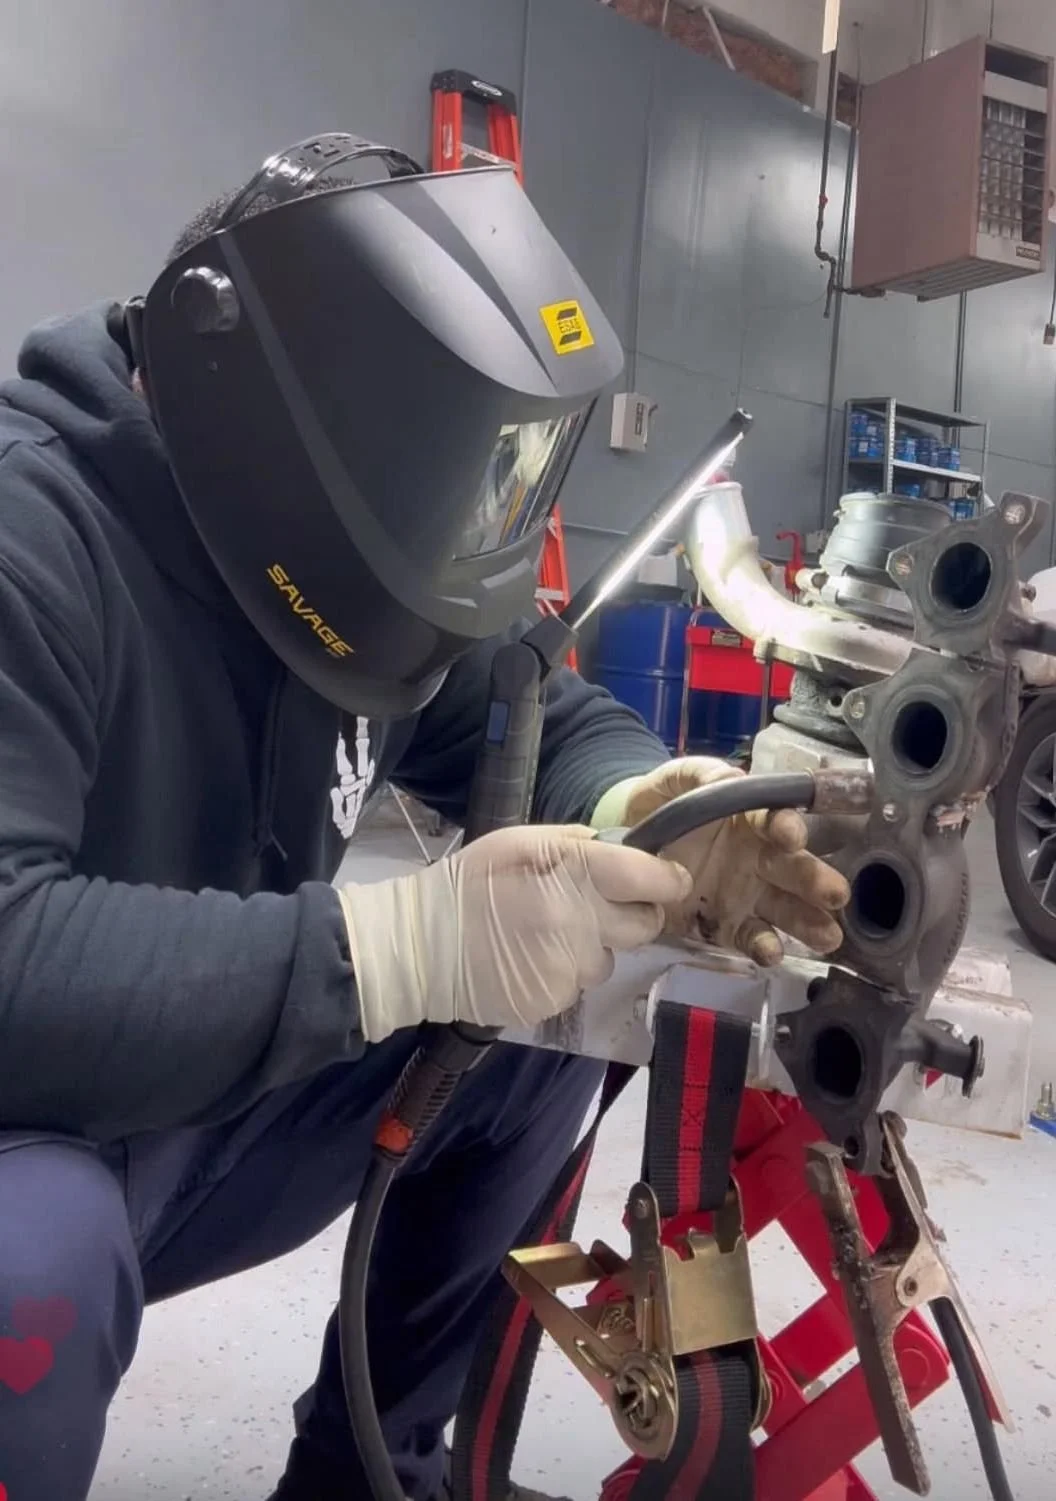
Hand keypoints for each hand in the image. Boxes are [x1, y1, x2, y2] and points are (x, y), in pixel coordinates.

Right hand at [338, 825, 691, 1041]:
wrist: (418, 949)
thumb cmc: (466, 886)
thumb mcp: (513, 843)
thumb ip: (570, 843)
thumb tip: (613, 849)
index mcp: (573, 878)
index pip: (650, 880)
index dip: (668, 879)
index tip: (669, 879)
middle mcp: (580, 927)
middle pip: (645, 925)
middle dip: (633, 914)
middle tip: (598, 906)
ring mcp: (569, 970)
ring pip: (609, 958)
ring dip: (592, 946)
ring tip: (546, 934)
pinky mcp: (554, 1002)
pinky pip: (578, 983)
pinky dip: (564, 971)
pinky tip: (529, 959)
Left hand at [593, 758, 849, 965]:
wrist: (628, 844)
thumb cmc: (662, 804)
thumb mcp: (675, 780)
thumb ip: (698, 774)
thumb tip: (726, 776)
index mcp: (749, 821)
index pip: (774, 822)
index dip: (786, 827)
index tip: (792, 837)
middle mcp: (757, 860)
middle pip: (792, 870)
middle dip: (815, 881)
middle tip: (837, 894)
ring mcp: (745, 896)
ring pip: (784, 910)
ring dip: (807, 923)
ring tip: (828, 937)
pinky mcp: (726, 926)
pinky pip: (749, 938)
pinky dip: (763, 947)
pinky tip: (772, 955)